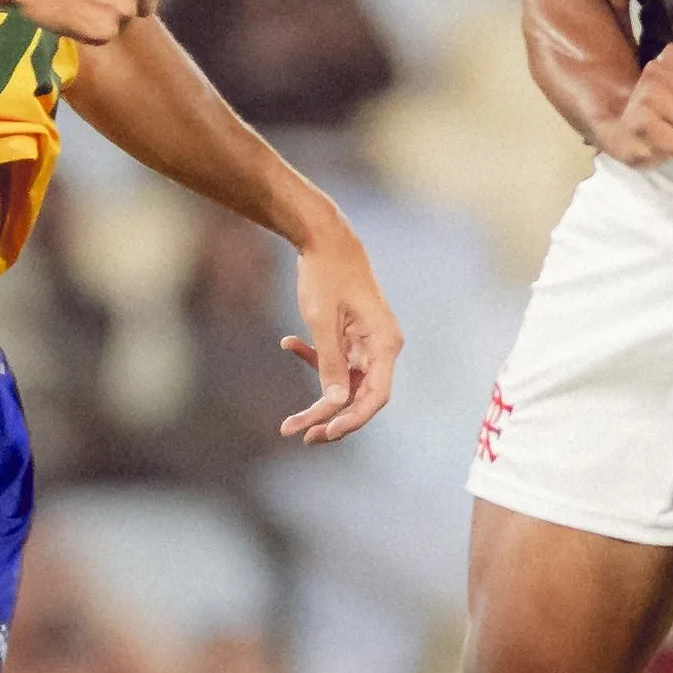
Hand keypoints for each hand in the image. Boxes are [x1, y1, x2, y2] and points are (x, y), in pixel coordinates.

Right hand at [0, 0, 159, 44]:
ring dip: (101, 18)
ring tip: (72, 1)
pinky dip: (85, 31)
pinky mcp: (105, 32)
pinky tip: (66, 13)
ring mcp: (125, 8)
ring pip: (119, 22)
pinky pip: (100, 37)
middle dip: (119, 6)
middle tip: (90, 0)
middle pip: (139, 5)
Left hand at [277, 222, 402, 444]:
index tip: (325, 432)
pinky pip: (335, 360)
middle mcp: (381, 347)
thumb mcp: (322, 320)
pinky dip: (312, 359)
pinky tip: (287, 343)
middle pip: (361, 396)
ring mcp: (366, 342)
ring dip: (319, 397)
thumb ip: (329, 362)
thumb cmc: (326, 274)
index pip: (375, 396)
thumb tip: (333, 402)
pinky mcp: (351, 335)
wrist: (324, 237)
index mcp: (384, 344)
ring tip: (291, 421)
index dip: (352, 420)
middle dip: (331, 418)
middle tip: (302, 436)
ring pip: (345, 383)